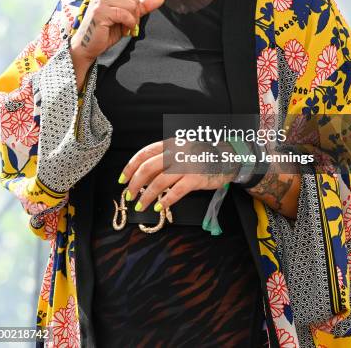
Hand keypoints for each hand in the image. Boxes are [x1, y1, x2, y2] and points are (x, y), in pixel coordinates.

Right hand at [70, 0, 163, 63]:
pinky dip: (129, 24)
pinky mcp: (100, 11)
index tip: (129, 14)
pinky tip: (123, 30)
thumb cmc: (106, 30)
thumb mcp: (128, 16)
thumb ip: (142, 6)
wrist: (88, 46)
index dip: (136, 0)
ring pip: (132, 5)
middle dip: (136, 13)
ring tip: (125, 27)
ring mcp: (100, 0)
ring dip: (133, 20)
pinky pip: (125, 14)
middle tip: (128, 24)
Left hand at [118, 140, 238, 211]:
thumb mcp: (181, 150)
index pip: (144, 154)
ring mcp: (186, 165)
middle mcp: (177, 152)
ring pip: (159, 182)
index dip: (130, 167)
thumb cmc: (202, 156)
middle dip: (134, 184)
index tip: (122, 179)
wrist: (228, 157)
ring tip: (141, 206)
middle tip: (129, 195)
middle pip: (148, 168)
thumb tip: (143, 176)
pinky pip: (177, 192)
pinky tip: (160, 207)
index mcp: (171, 143)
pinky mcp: (196, 178)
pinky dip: (166, 201)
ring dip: (147, 196)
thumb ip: (165, 159)